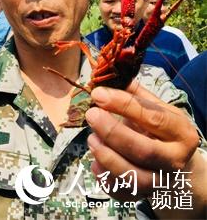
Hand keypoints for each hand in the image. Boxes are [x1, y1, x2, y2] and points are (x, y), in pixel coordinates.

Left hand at [86, 80, 198, 200]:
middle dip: (111, 131)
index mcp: (180, 132)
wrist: (177, 171)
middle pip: (142, 150)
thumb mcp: (157, 110)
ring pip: (131, 175)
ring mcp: (159, 182)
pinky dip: (103, 177)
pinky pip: (120, 191)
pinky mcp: (142, 196)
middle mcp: (174, 160)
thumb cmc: (160, 132)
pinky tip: (95, 162)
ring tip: (91, 139)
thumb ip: (134, 94)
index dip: (123, 104)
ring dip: (105, 155)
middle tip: (91, 115)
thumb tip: (108, 76)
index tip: (97, 94)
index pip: (153, 117)